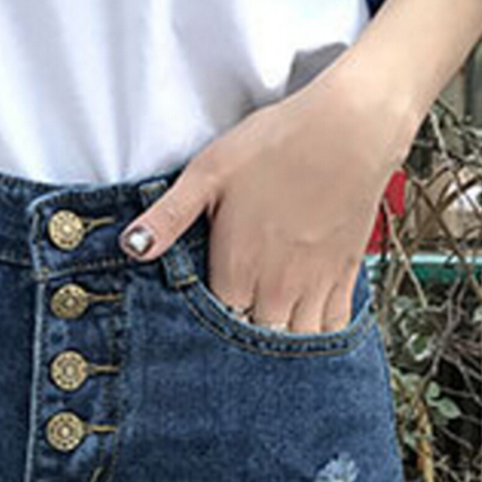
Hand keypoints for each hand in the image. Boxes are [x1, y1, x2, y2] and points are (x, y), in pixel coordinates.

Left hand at [118, 60, 416, 332]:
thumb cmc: (276, 145)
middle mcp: (276, 288)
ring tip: (264, 352)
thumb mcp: (208, 173)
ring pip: (296, 344)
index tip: (193, 337)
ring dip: (279, 353)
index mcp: (237, 271)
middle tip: (226, 351)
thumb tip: (130, 246)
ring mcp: (314, 286)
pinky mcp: (344, 276)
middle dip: (239, 352)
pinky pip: (335, 329)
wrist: (351, 127)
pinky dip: (321, 342)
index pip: (214, 330)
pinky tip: (307, 342)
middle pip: (254, 344)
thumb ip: (168, 216)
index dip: (202, 337)